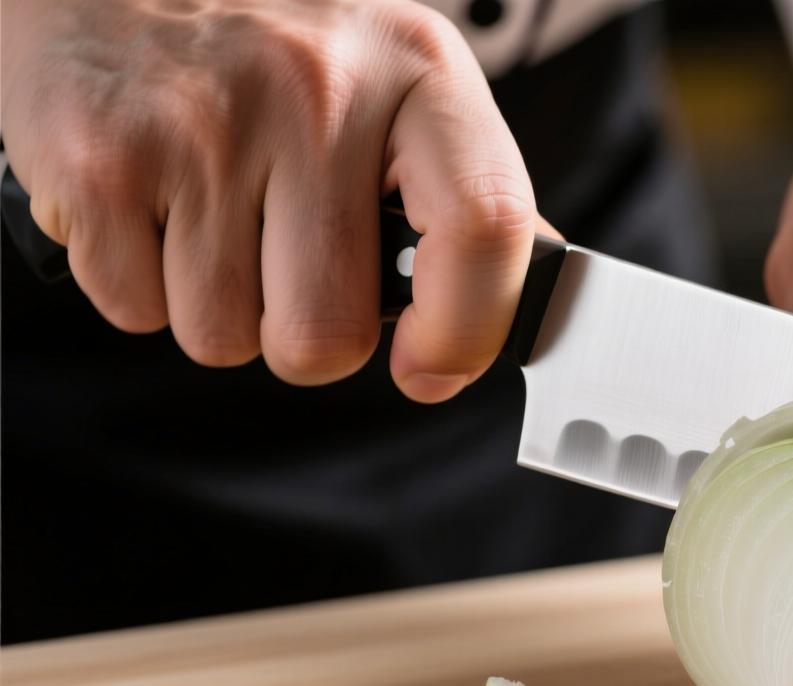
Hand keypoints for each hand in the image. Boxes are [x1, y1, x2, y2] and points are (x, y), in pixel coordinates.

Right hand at [0, 0, 537, 401]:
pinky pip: (135, 311)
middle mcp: (316, 88)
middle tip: (286, 263)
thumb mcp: (398, 84)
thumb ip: (464, 194)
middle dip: (305, 334)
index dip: (466, 329)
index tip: (428, 368)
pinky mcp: (100, 154)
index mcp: (419, 69)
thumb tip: (529, 302)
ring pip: (223, 337)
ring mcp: (203, 121)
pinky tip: (154, 203)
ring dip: (218, 308)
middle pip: (327, 332)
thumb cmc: (281, 49)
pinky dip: (138, 284)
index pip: (486, 224)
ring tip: (214, 214)